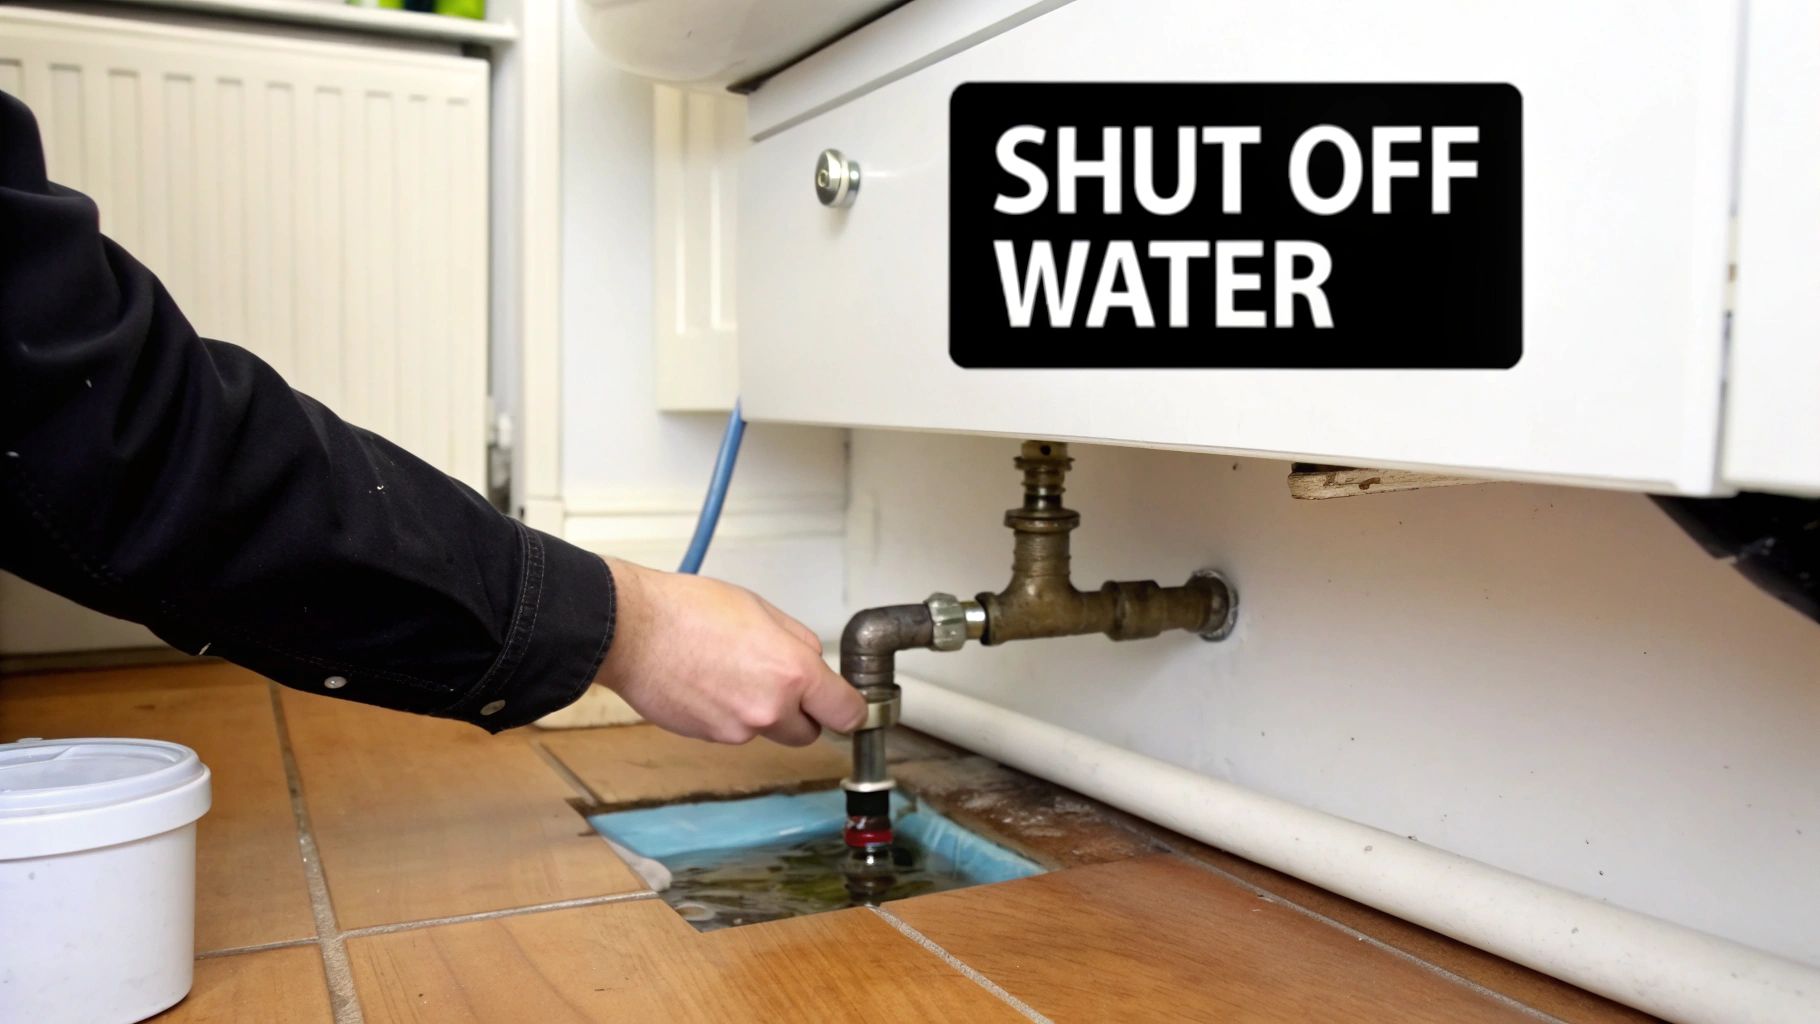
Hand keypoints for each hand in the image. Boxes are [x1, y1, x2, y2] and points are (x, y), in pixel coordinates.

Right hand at [591, 558, 865, 745]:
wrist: (632, 631)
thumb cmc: (688, 610)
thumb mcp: (761, 609)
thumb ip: (797, 641)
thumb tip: (812, 660)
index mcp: (793, 672)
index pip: (846, 713)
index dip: (848, 709)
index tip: (847, 706)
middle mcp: (769, 709)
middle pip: (808, 733)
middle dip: (802, 713)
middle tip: (780, 682)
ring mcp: (738, 729)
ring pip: (767, 730)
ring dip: (761, 711)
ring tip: (731, 671)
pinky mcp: (709, 737)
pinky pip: (734, 731)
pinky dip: (729, 713)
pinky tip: (709, 683)